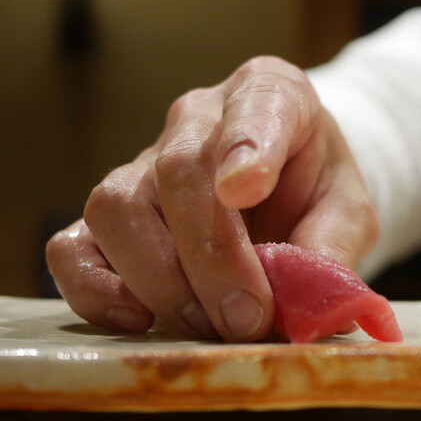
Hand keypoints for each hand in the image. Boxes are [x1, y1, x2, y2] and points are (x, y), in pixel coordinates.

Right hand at [46, 56, 378, 340]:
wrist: (284, 189)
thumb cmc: (315, 192)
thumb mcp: (348, 212)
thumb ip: (331, 247)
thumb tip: (300, 304)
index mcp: (270, 95)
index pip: (256, 104)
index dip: (247, 145)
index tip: (245, 189)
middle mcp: (198, 119)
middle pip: (177, 173)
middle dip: (211, 258)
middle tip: (245, 319)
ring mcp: (144, 162)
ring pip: (118, 207)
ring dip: (161, 280)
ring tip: (207, 325)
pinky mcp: (111, 215)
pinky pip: (73, 245)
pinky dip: (95, 288)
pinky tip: (139, 318)